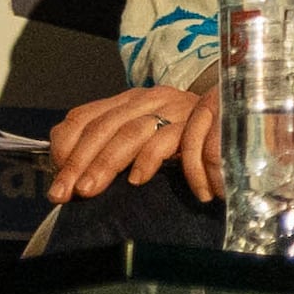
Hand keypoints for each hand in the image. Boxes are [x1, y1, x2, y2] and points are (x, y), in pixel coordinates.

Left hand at [45, 75, 219, 202]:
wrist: (236, 118)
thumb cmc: (185, 137)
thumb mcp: (145, 136)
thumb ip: (113, 146)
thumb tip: (72, 175)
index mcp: (127, 101)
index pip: (84, 116)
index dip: (65, 147)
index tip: (57, 178)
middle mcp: (146, 100)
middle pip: (102, 127)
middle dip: (78, 163)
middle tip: (64, 193)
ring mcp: (171, 109)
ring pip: (129, 132)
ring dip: (105, 163)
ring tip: (89, 190)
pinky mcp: (194, 124)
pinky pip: (167, 140)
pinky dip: (148, 159)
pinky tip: (136, 180)